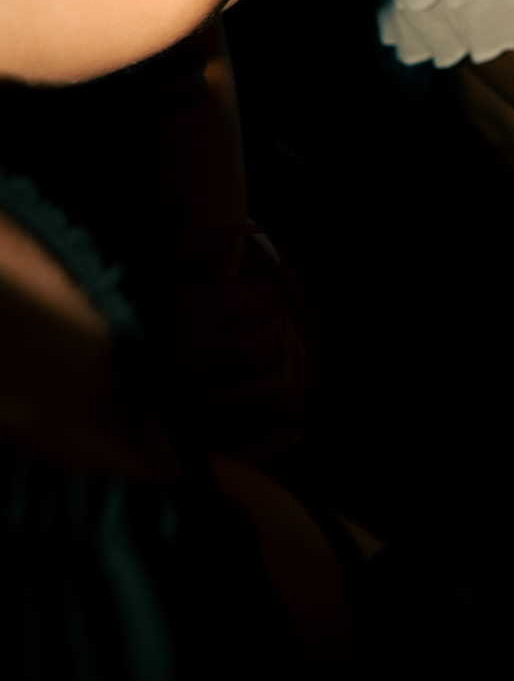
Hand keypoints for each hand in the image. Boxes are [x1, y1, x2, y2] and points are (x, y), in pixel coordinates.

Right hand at [137, 225, 317, 461]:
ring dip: (262, 385)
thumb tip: (233, 239)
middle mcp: (189, 360)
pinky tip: (242, 409)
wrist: (78, 382)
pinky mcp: (192, 441)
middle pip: (267, 350)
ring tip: (240, 378)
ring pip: (266, 394)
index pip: (258, 302)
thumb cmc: (120, 319)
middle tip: (241, 346)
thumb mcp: (144, 272)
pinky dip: (259, 422)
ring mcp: (191, 406)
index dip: (256, 303)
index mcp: (181, 313)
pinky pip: (254, 431)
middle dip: (262, 345)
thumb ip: (189, 250)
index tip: (240, 309)